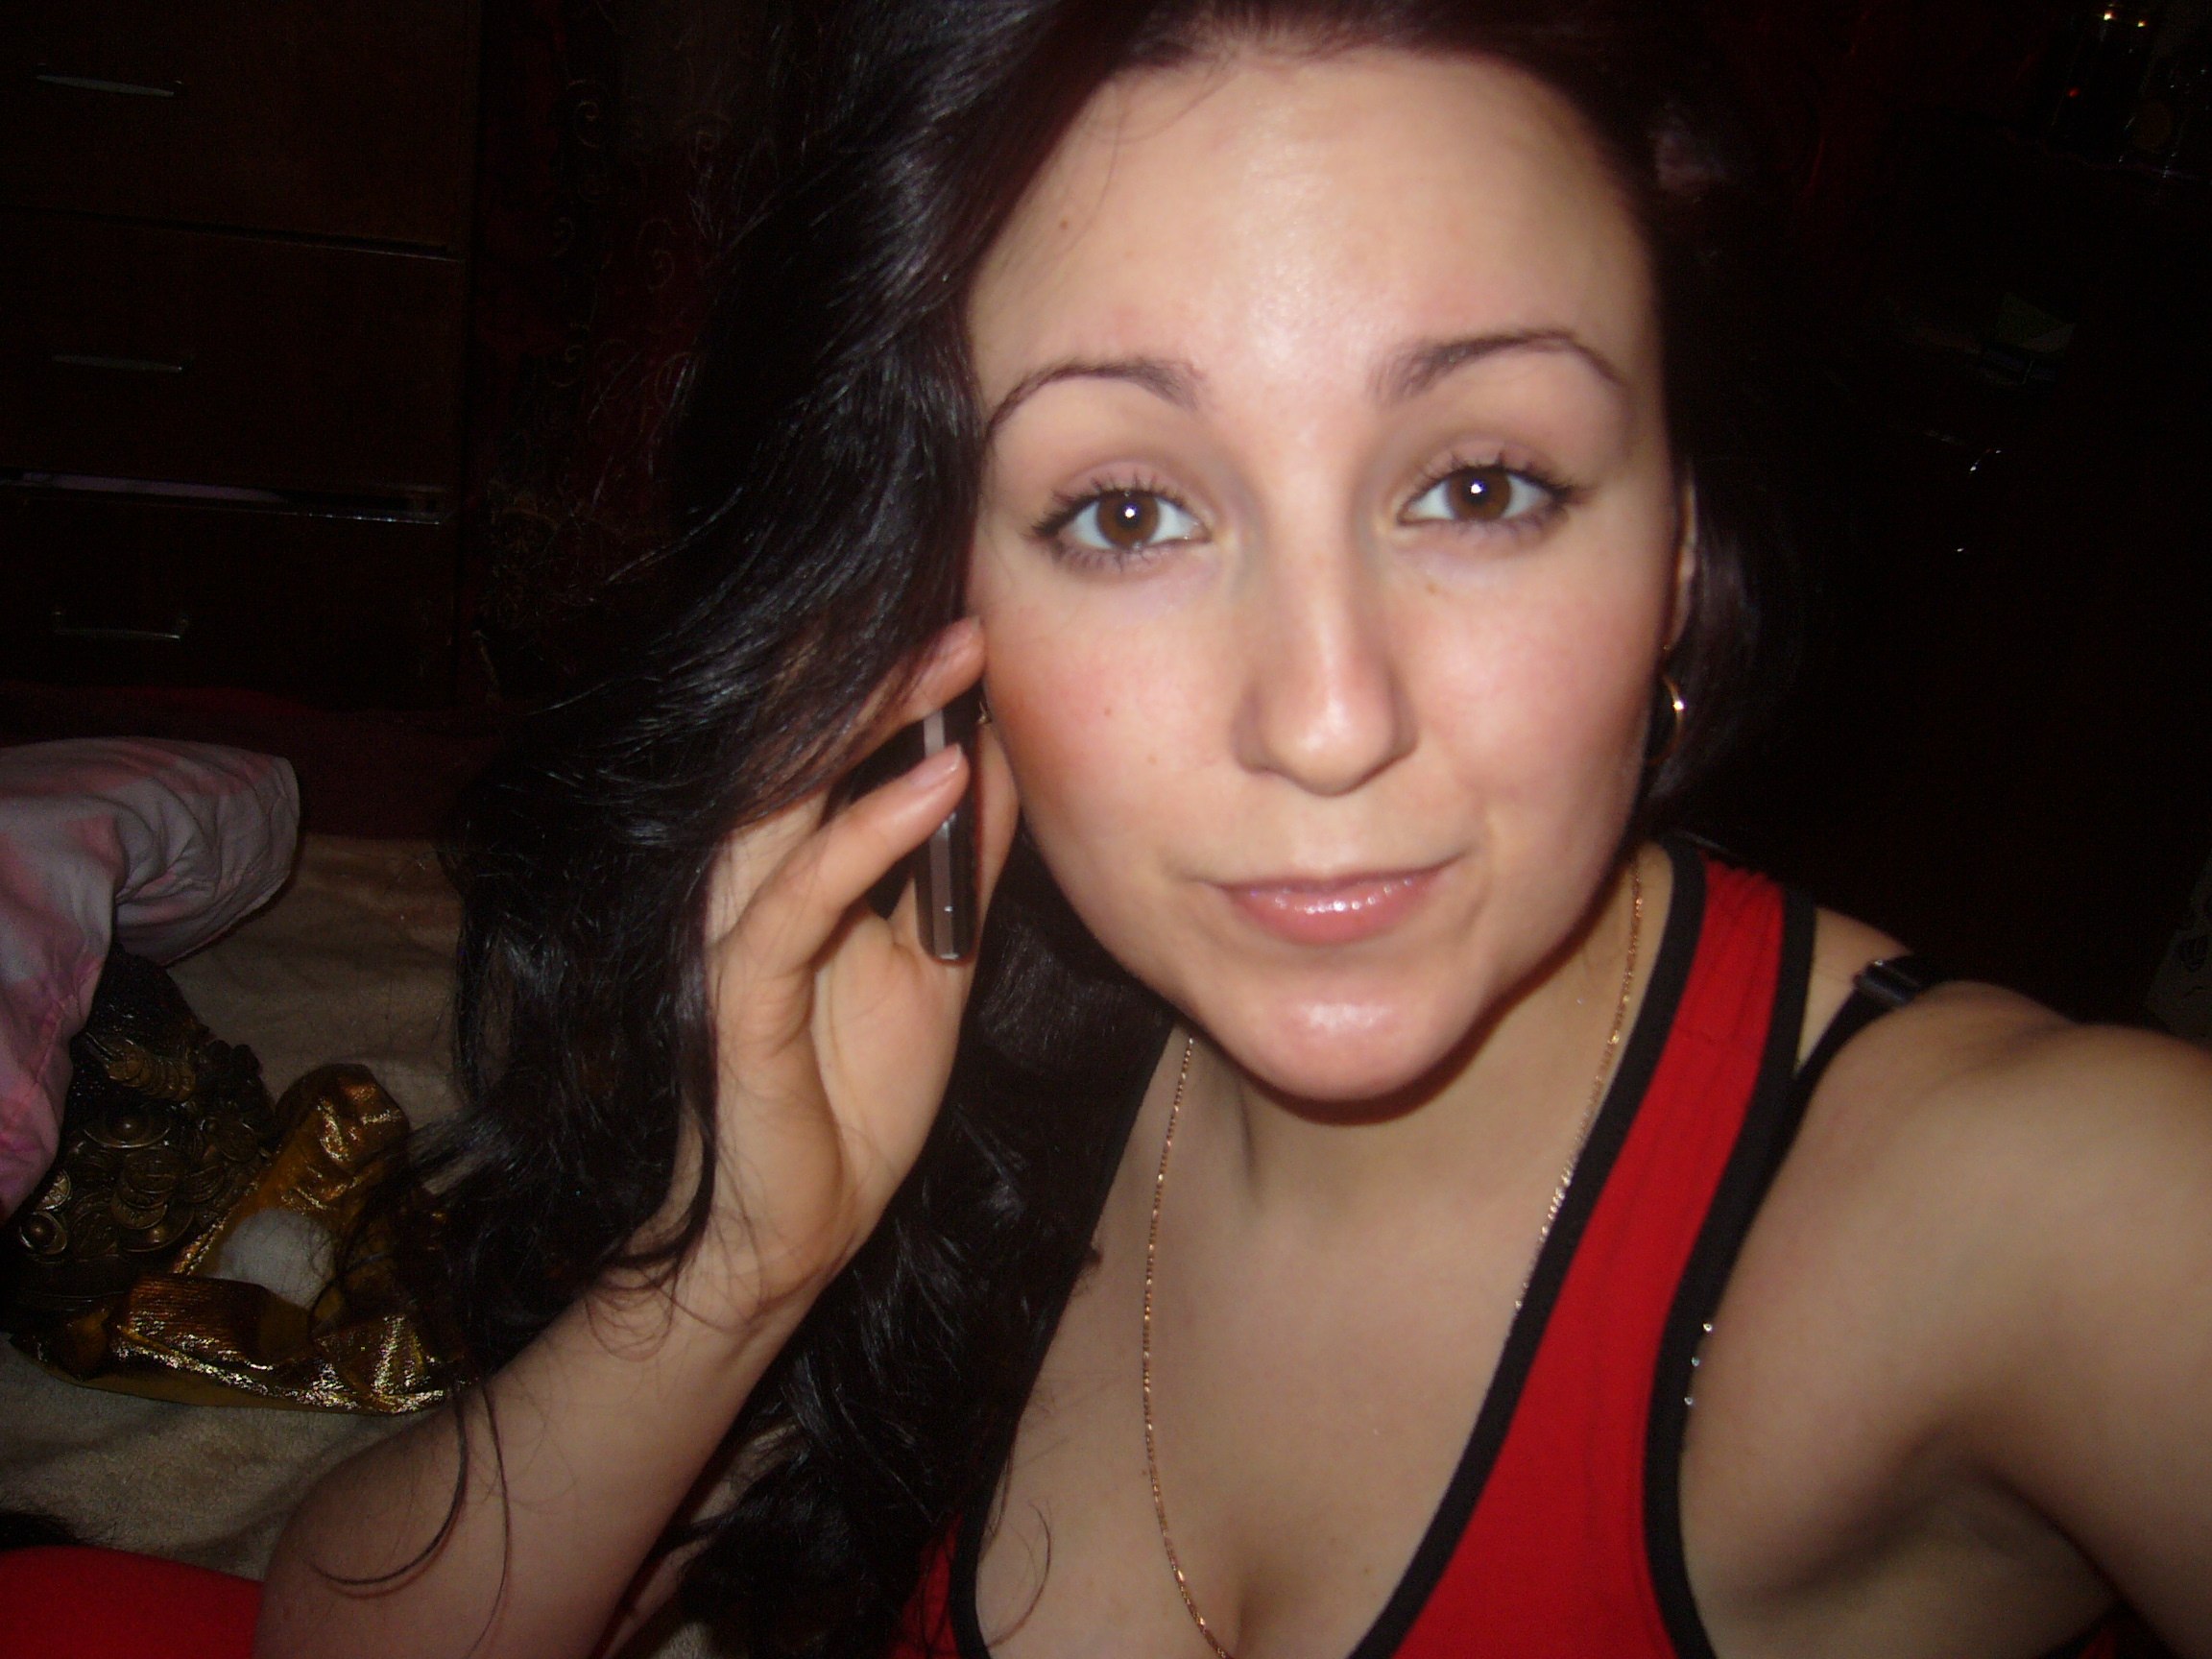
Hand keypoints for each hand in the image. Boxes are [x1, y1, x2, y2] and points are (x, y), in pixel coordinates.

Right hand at [669, 619, 1015, 1325]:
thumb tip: (1002, 760)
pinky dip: (869, 834)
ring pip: (784, 797)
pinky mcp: (738, 999)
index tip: (968, 609)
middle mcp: (745, 881)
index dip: (884, 673)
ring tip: (957, 659)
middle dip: (879, 668)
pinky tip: (940, 783)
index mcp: (784, 866)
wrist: (794, 1230)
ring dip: (873, 721)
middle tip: (969, 608)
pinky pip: (799, 899)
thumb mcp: (934, 959)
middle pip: (795, 744)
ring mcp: (733, 935)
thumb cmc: (851, 1094)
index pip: (820, 742)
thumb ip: (959, 865)